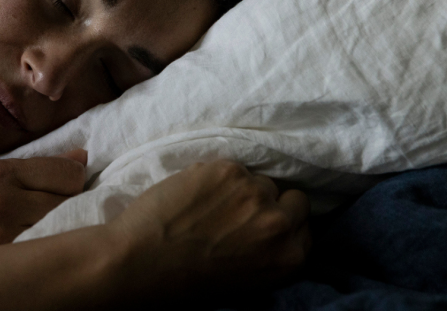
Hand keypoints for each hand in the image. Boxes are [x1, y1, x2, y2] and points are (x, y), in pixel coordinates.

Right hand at [0, 149, 87, 256]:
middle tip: (60, 209)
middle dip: (71, 204)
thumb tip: (80, 158)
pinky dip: (47, 250)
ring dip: (62, 228)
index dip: (74, 179)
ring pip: (61, 229)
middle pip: (69, 202)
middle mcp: (4, 202)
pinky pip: (43, 252)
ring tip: (50, 229)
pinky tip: (39, 249)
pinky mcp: (1, 263)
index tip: (70, 185)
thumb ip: (31, 167)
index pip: (66, 173)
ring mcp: (4, 236)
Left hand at [102, 160, 310, 304]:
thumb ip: (270, 250)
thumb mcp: (248, 278)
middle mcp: (280, 224)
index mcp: (291, 258)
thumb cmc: (187, 279)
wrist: (141, 262)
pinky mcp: (228, 171)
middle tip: (238, 210)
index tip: (263, 222)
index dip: (283, 221)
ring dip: (239, 188)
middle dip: (270, 202)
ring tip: (208, 205)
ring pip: (259, 180)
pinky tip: (192, 194)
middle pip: (293, 198)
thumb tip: (275, 226)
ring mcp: (255, 193)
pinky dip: (213, 177)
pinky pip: (230, 167)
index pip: (305, 225)